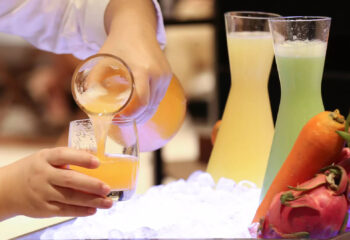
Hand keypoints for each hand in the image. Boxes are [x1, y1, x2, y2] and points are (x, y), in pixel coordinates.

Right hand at [0, 147, 112, 219]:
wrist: (8, 189)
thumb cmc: (35, 170)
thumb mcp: (45, 158)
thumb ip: (66, 157)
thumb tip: (96, 157)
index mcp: (45, 158)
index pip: (63, 155)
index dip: (81, 158)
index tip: (97, 162)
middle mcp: (43, 175)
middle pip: (69, 179)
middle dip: (91, 185)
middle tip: (107, 188)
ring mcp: (42, 193)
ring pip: (70, 198)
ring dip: (91, 201)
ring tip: (108, 202)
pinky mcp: (43, 208)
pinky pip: (65, 211)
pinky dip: (80, 211)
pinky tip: (94, 209)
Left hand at [99, 0, 171, 122]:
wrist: (137, 26)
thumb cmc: (119, 42)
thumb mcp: (103, 58)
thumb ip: (94, 79)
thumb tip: (88, 102)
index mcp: (143, 70)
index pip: (142, 102)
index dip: (131, 115)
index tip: (119, 118)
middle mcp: (158, 74)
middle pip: (150, 107)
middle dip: (136, 118)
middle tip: (121, 121)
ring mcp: (165, 75)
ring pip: (156, 104)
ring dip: (143, 113)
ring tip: (128, 116)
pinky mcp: (168, 76)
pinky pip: (159, 97)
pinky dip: (149, 104)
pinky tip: (138, 107)